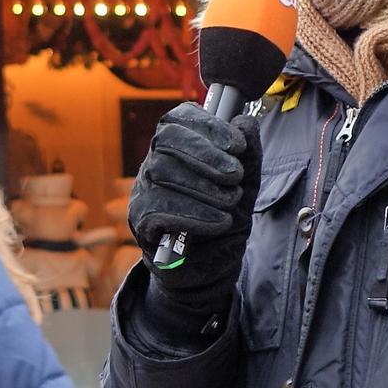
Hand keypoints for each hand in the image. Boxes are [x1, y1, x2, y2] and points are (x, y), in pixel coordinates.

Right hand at [127, 104, 257, 320]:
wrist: (210, 267)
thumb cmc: (223, 218)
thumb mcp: (245, 186)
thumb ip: (248, 155)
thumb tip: (245, 122)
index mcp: (177, 148)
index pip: (178, 119)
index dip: (208, 126)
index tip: (237, 145)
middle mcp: (154, 163)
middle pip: (166, 140)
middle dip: (206, 155)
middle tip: (235, 175)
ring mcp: (143, 190)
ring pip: (161, 171)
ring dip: (203, 186)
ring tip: (230, 202)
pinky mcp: (140, 220)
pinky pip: (157, 207)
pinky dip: (194, 213)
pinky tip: (218, 220)